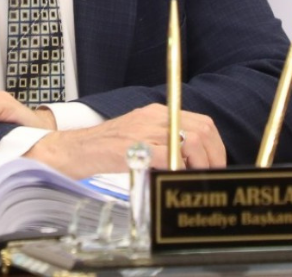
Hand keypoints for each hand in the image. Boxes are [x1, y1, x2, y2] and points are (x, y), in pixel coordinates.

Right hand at [25, 104, 224, 178]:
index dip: (215, 146)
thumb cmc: (108, 148)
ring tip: (192, 178)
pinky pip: (166, 156)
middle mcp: (155, 116)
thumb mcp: (141, 138)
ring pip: (188, 141)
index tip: (216, 165)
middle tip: (209, 175)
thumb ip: (165, 145)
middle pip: (201, 130)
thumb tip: (191, 164)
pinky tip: (174, 178)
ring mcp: (144, 129)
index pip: (202, 123)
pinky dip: (176, 169)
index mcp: (159, 112)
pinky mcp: (133, 146)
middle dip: (212, 156)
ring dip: (198, 164)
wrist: (76, 149)